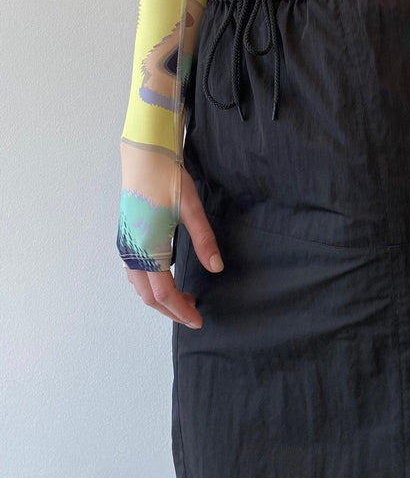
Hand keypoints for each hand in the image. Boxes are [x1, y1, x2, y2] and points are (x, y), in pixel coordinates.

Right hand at [124, 166, 223, 328]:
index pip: (164, 294)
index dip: (181, 310)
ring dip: (159, 299)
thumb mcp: (192, 209)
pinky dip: (149, 285)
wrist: (144, 158)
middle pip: (149, 296)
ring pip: (139, 286)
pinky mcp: (126, 237)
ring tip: (182, 298)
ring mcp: (125, 246)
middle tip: (193, 314)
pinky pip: (134, 273)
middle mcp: (131, 252)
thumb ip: (204, 241)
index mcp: (148, 250)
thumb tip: (217, 268)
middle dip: (170, 310)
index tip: (198, 320)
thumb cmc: (168, 181)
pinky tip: (164, 278)